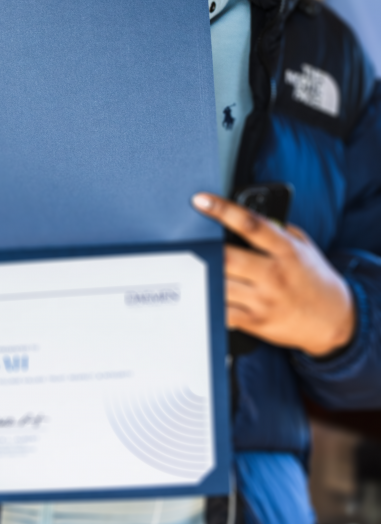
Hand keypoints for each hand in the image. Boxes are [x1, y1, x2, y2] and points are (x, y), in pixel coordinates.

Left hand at [192, 193, 354, 356]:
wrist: (336, 321)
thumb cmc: (314, 278)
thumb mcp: (303, 248)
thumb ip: (277, 231)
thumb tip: (243, 216)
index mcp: (286, 251)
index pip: (251, 225)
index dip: (223, 210)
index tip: (201, 200)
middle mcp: (274, 275)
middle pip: (227, 258)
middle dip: (204, 249)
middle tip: (186, 242)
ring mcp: (264, 301)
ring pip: (220, 285)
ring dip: (201, 275)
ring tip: (186, 266)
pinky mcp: (257, 322)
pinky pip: (223, 313)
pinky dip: (208, 302)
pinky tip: (199, 293)